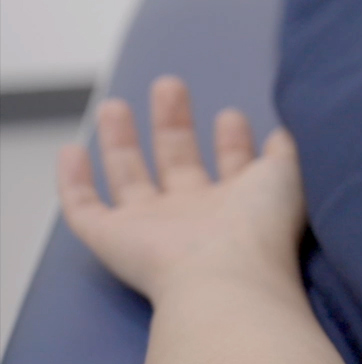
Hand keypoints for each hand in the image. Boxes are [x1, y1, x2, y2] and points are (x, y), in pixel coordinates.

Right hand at [58, 77, 306, 304]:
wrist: (225, 278)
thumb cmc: (262, 227)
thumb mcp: (287, 175)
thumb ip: (288, 151)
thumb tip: (283, 131)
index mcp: (239, 206)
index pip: (233, 168)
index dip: (233, 142)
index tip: (232, 115)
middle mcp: (195, 216)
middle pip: (177, 163)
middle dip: (173, 123)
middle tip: (169, 85)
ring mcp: (151, 229)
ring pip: (128, 179)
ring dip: (120, 141)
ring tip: (115, 104)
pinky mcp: (112, 240)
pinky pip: (84, 210)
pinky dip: (72, 182)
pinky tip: (70, 150)